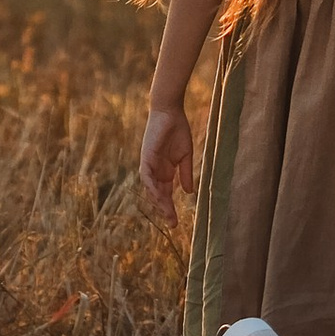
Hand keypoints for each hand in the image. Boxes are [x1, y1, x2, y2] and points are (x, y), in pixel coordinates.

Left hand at [140, 100, 195, 221]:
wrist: (170, 111)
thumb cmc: (178, 130)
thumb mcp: (185, 156)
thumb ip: (185, 173)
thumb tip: (188, 192)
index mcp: (165, 171)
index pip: (166, 194)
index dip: (170, 207)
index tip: (176, 222)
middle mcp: (155, 170)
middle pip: (158, 195)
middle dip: (165, 209)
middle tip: (173, 224)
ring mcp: (150, 164)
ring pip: (151, 189)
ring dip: (158, 201)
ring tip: (168, 213)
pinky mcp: (146, 156)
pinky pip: (146, 175)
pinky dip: (151, 186)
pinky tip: (158, 196)